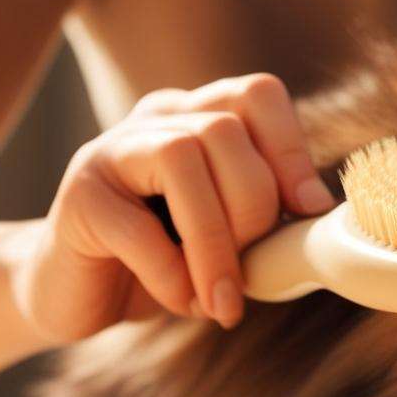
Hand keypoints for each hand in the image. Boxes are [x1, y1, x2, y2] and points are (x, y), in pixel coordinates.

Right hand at [14, 74, 334, 340]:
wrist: (76, 294)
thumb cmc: (166, 261)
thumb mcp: (230, 233)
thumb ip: (268, 213)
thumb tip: (320, 213)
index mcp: (198, 117)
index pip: (257, 93)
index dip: (290, 148)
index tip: (307, 211)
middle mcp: (155, 121)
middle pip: (224, 128)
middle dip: (254, 207)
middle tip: (254, 268)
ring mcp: (109, 152)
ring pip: (181, 157)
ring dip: (215, 241)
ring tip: (221, 297)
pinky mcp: (78, 200)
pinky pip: (138, 228)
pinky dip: (172, 275)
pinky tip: (182, 303)